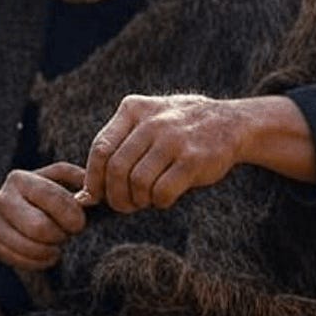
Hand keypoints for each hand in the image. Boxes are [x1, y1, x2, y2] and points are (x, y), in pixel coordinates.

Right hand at [0, 162, 87, 270]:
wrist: (25, 211)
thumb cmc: (52, 197)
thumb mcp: (66, 181)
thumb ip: (83, 180)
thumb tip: (93, 196)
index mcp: (18, 178)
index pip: (53, 199)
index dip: (73, 216)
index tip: (79, 222)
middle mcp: (0, 198)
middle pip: (39, 228)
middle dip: (60, 235)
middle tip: (65, 233)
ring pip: (29, 248)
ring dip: (51, 250)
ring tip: (55, 244)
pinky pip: (18, 261)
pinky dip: (39, 262)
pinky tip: (45, 254)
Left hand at [83, 93, 251, 212]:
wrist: (232, 123)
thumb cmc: (177, 131)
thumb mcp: (145, 124)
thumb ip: (116, 150)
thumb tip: (83, 198)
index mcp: (132, 109)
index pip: (100, 149)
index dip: (93, 178)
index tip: (96, 195)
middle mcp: (151, 122)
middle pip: (116, 169)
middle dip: (115, 195)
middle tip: (123, 205)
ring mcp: (173, 139)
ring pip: (137, 182)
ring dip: (137, 200)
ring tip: (144, 201)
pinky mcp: (193, 159)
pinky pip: (162, 191)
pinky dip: (158, 202)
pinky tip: (163, 199)